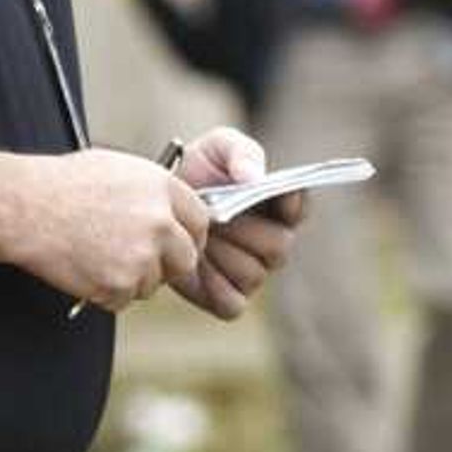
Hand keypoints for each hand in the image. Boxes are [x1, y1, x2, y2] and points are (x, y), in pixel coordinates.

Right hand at [8, 148, 207, 315]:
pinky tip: (83, 269)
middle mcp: (159, 222)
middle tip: (139, 262)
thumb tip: (172, 214)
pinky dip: (105, 293)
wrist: (23, 207)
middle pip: (186, 259)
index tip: (176, 243)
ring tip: (96, 256)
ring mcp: (141, 256)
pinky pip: (123, 300)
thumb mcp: (118, 170)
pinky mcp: (118, 284)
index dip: (188, 236)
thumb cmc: (62, 185)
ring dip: (131, 280)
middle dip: (167, 265)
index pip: (200, 221)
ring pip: (153, 284)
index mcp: (162, 188)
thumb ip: (153, 194)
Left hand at [170, 127, 299, 320]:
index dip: (290, 204)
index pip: (299, 209)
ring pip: (254, 275)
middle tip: (215, 217)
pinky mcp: (225, 298)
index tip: (271, 194)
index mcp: (279, 205)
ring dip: (222, 255)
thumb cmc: (194, 170)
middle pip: (278, 248)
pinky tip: (193, 265)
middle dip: (243, 231)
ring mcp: (251, 272)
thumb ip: (241, 152)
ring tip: (199, 236)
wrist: (152, 202)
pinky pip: (231, 305)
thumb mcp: (217, 147)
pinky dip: (212, 286)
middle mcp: (272, 241)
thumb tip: (256, 178)